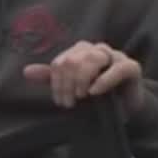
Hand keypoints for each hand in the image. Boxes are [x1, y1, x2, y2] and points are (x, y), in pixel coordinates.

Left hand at [23, 40, 143, 110]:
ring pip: (93, 58)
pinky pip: (117, 68)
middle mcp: (96, 49)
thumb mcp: (72, 87)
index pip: (60, 62)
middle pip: (74, 59)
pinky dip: (104, 80)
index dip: (56, 82)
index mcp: (79, 52)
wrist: (125, 107)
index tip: (59, 101)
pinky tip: (94, 92)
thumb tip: (26, 71)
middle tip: (69, 103)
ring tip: (81, 96)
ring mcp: (115, 56)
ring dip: (82, 80)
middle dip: (67, 83)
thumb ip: (52, 77)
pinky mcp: (131, 66)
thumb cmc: (96, 94)